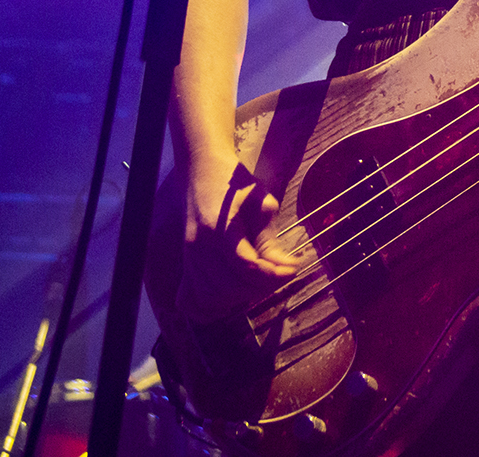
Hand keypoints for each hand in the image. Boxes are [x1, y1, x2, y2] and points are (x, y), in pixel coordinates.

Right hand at [177, 151, 304, 321]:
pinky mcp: (185, 265)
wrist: (202, 171)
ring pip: (213, 298)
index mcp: (219, 228)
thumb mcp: (261, 203)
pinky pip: (191, 302)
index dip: (273, 276)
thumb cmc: (236, 184)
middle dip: (261, 287)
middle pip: (230, 287)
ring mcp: (188, 258)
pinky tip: (232, 295)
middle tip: (280, 273)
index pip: (246, 268)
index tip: (293, 269)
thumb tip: (287, 269)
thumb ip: (270, 240)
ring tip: (259, 281)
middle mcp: (197, 247)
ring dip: (241, 297)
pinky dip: (212, 306)